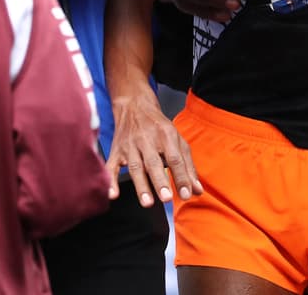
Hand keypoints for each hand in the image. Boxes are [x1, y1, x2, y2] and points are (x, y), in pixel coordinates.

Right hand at [105, 91, 201, 206]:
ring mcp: (130, 145)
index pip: (175, 158)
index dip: (181, 177)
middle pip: (154, 162)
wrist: (134, 106)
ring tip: (148, 202)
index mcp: (166, 135)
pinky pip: (111, 166)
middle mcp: (147, 139)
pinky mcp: (116, 151)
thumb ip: (187, 166)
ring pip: (135, 167)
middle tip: (167, 198)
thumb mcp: (177, 139)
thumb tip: (196, 190)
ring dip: (141, 185)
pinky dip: (110, 180)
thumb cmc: (158, 126)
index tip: (186, 195)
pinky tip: (113, 194)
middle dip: (160, 181)